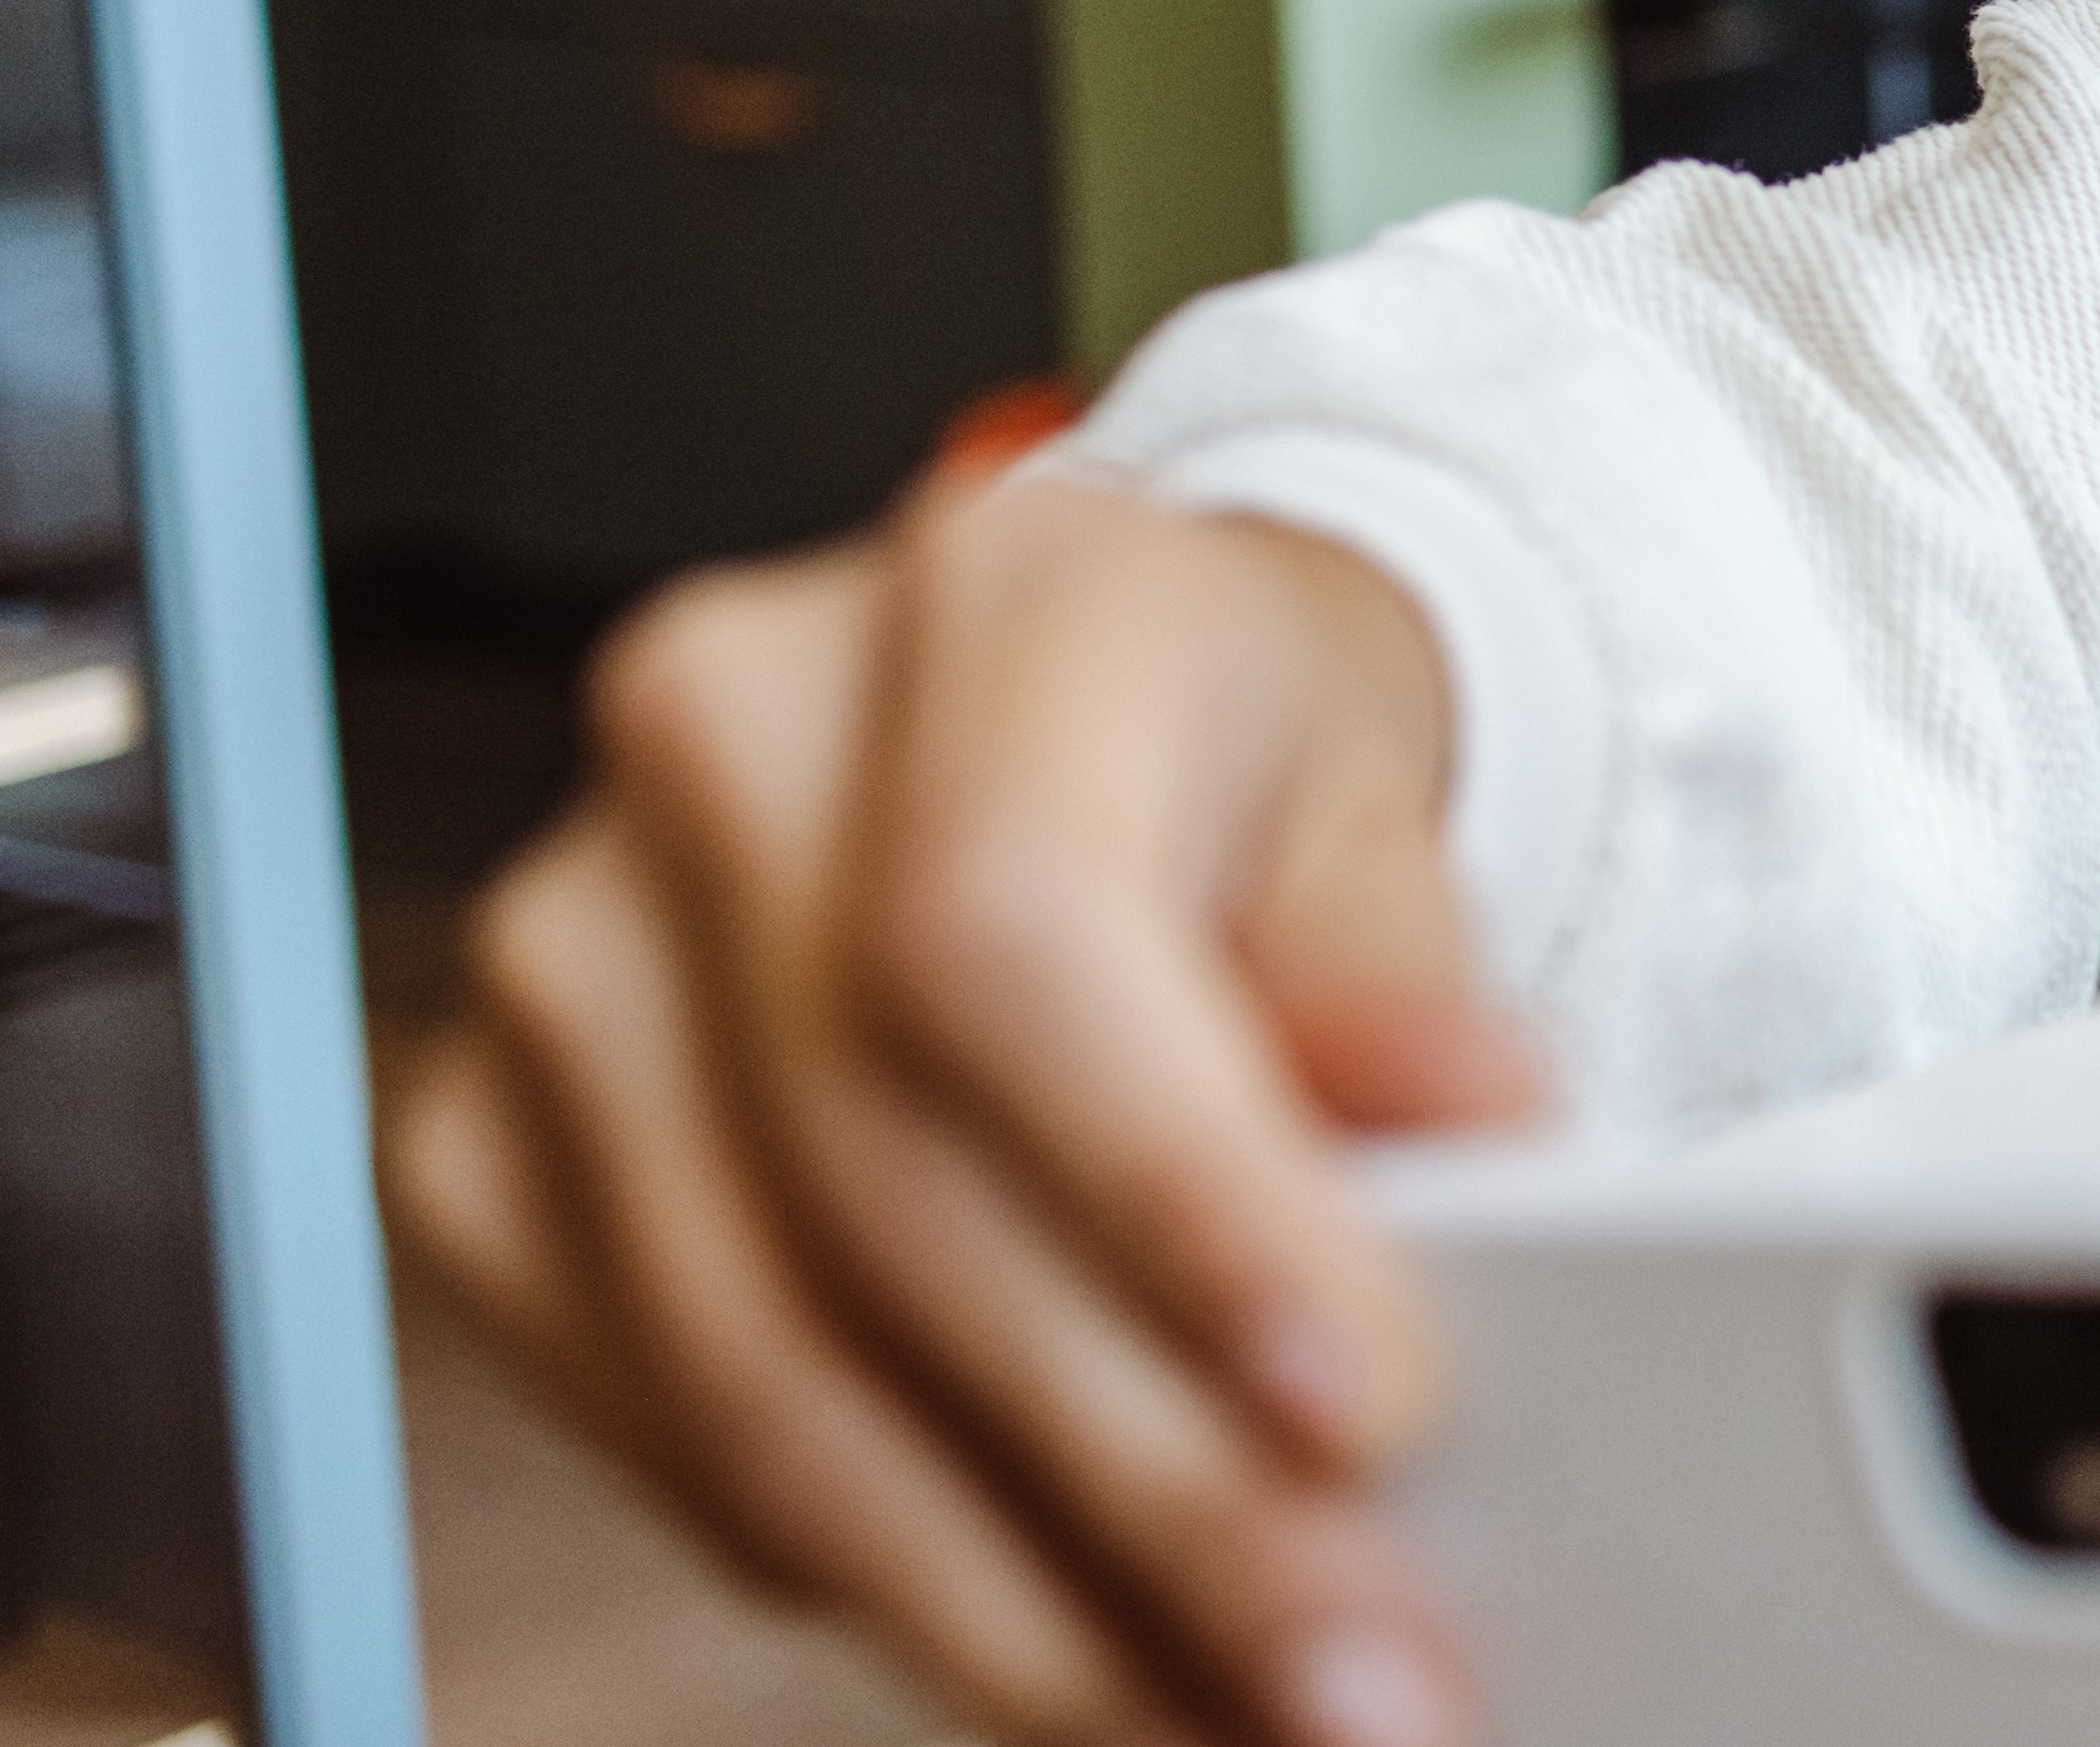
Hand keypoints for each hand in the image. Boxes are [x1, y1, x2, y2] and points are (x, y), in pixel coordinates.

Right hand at [387, 452, 1535, 1746]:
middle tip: (1357, 1674)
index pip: (1013, 933)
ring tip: (1237, 1713)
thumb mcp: (1392, 815)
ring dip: (1024, 1602)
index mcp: (988, 604)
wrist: (1097, 716)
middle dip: (1159, 1494)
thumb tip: (1477, 1132)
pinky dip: (880, 1574)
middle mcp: (725, 746)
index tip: (1363, 1418)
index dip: (1178, 1200)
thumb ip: (1413, 982)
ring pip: (771, 1368)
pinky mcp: (481, 1145)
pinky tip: (1066, 1638)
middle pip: (904, 1199)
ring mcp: (566, 952)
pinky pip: (674, 1429)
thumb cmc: (1248, 762)